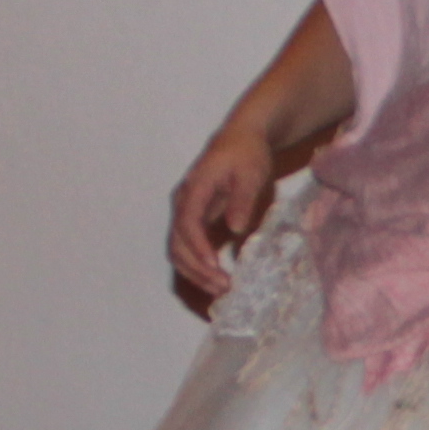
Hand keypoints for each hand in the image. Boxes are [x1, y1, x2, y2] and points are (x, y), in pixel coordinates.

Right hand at [167, 122, 273, 309]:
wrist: (242, 139)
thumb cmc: (247, 153)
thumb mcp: (251, 173)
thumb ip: (242, 200)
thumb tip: (235, 228)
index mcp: (194, 189)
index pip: (187, 223)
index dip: (198, 248)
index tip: (215, 267)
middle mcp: (183, 203)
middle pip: (177, 244)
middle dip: (197, 269)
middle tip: (223, 287)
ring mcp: (186, 214)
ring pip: (179, 252)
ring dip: (196, 274)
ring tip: (221, 290)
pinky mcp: (194, 222)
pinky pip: (189, 250)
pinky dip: (198, 269)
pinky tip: (217, 281)